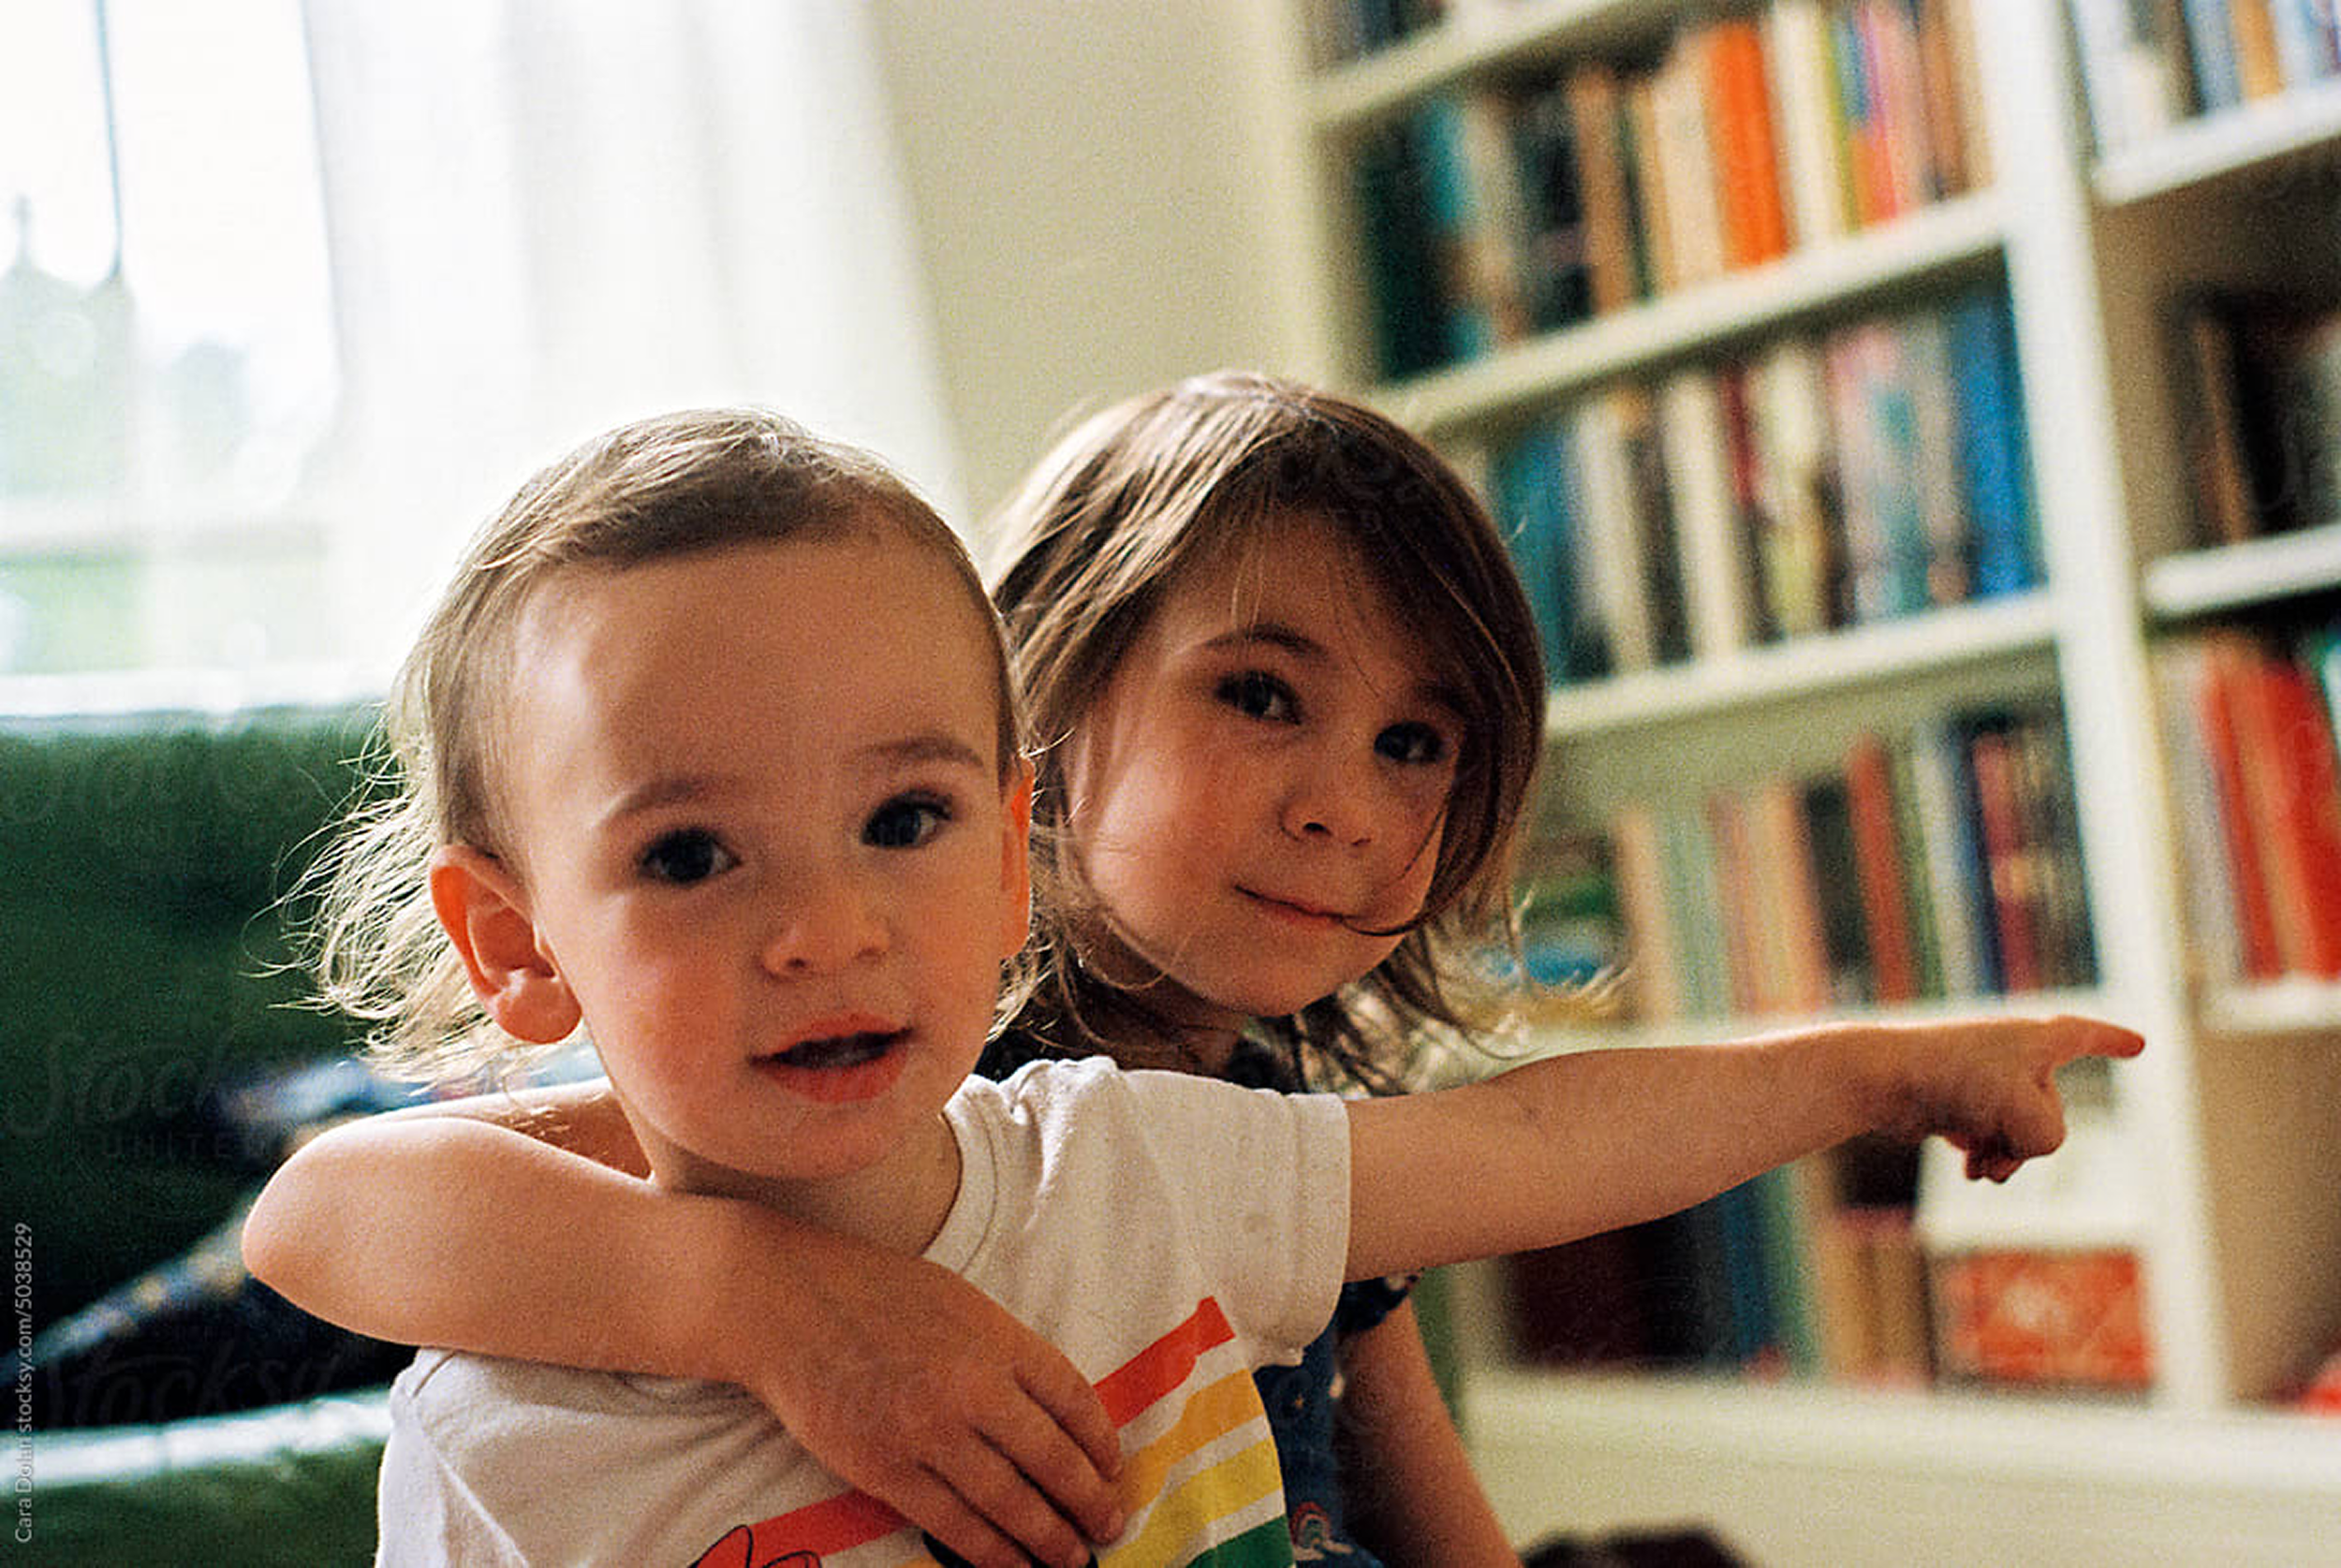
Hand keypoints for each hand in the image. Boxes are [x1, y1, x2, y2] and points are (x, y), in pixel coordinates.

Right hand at [731, 1243, 1121, 1567]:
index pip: (1073, 1398)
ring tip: (1072, 1560)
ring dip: (1048, 1538)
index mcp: (998, 1338)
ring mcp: (929, 1433)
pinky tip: (1012, 1565)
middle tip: (1108, 1527)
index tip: (1113, 1468)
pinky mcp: (886, 1470)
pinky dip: (990, 1551)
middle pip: (1051, 1458)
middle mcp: (973, 1388)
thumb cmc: (876, 1293)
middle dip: (1088, 1502)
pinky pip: (953, 1524)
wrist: (789, 1303)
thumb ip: (1006, 1351)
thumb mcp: (960, 1302)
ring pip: (1009, 1502)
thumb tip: (1050, 1411)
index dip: (1100, 1441)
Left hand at [1872, 1014, 2143, 1182]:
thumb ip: (2048, 1136)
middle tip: (1990, 1121)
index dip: (2114, 1042)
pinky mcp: (1959, 1107)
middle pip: (2053, 1114)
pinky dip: (1984, 1159)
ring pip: (2022, 1138)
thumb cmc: (1957, 1081)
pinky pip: (1991, 1144)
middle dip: (2028, 1136)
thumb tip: (2004, 1151)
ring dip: (2006, 1155)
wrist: (1882, 1080)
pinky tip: (1969, 1168)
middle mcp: (2013, 1056)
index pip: (2087, 1036)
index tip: (2138, 1045)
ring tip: (1978, 1159)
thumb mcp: (2030, 1114)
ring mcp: (1986, 1083)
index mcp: (2037, 1039)